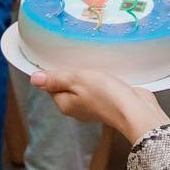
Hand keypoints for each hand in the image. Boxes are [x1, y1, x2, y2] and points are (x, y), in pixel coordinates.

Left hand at [28, 67, 164, 142]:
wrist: (135, 109)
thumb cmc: (105, 94)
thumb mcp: (76, 80)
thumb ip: (56, 79)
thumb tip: (34, 79)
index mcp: (65, 104)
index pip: (51, 87)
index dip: (55, 72)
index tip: (62, 60)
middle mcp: (76, 109)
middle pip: (67, 87)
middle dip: (71, 73)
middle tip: (78, 59)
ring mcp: (93, 107)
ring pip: (83, 88)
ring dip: (86, 76)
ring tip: (92, 63)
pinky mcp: (108, 103)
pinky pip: (98, 89)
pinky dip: (99, 80)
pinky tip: (105, 73)